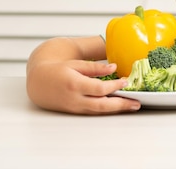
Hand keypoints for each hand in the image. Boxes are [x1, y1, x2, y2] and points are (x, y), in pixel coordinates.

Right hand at [26, 60, 140, 114]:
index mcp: (75, 84)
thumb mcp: (75, 64)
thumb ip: (95, 68)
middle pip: (102, 105)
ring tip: (132, 106)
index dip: (114, 86)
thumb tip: (114, 67)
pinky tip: (118, 107)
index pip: (99, 88)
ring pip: (99, 111)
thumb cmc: (57, 71)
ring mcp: (75, 108)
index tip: (126, 81)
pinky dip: (107, 110)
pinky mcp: (75, 112)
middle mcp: (75, 99)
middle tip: (137, 103)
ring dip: (117, 110)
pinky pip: (93, 112)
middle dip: (121, 104)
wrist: (39, 83)